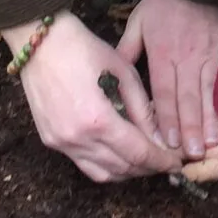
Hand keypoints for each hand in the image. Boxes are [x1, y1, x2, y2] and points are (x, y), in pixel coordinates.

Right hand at [8, 12, 182, 182]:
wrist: (40, 42)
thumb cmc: (85, 50)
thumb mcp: (123, 74)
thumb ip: (143, 111)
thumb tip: (162, 140)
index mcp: (99, 120)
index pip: (139, 154)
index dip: (162, 161)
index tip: (177, 162)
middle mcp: (78, 139)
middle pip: (123, 169)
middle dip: (148, 168)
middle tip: (165, 160)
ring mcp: (61, 143)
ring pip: (103, 174)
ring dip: (127, 171)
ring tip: (145, 160)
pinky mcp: (50, 141)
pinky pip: (84, 164)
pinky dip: (105, 166)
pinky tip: (119, 154)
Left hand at [117, 0, 217, 157]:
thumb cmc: (167, 2)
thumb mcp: (139, 21)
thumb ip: (127, 50)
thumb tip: (113, 76)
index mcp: (163, 52)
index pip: (163, 91)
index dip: (165, 118)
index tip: (168, 142)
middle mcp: (186, 57)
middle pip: (187, 98)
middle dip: (189, 128)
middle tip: (191, 155)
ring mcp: (210, 55)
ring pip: (209, 93)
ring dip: (210, 120)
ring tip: (210, 144)